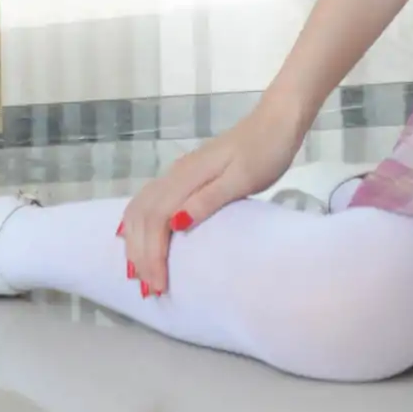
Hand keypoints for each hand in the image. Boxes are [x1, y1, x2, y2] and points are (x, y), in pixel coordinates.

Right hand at [116, 100, 307, 298]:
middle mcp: (175, 175)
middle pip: (141, 216)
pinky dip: (140, 224)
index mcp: (186, 177)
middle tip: (148, 290)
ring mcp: (178, 173)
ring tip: (139, 272)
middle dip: (139, 255)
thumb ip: (208, 200)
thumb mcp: (242, 179)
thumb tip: (174, 224)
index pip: (154, 220)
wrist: (276, 121)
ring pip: (141, 208)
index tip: (159, 286)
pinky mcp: (186, 175)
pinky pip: (150, 202)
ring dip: (135, 241)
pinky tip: (140, 237)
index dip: (151, 255)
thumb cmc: (264, 152)